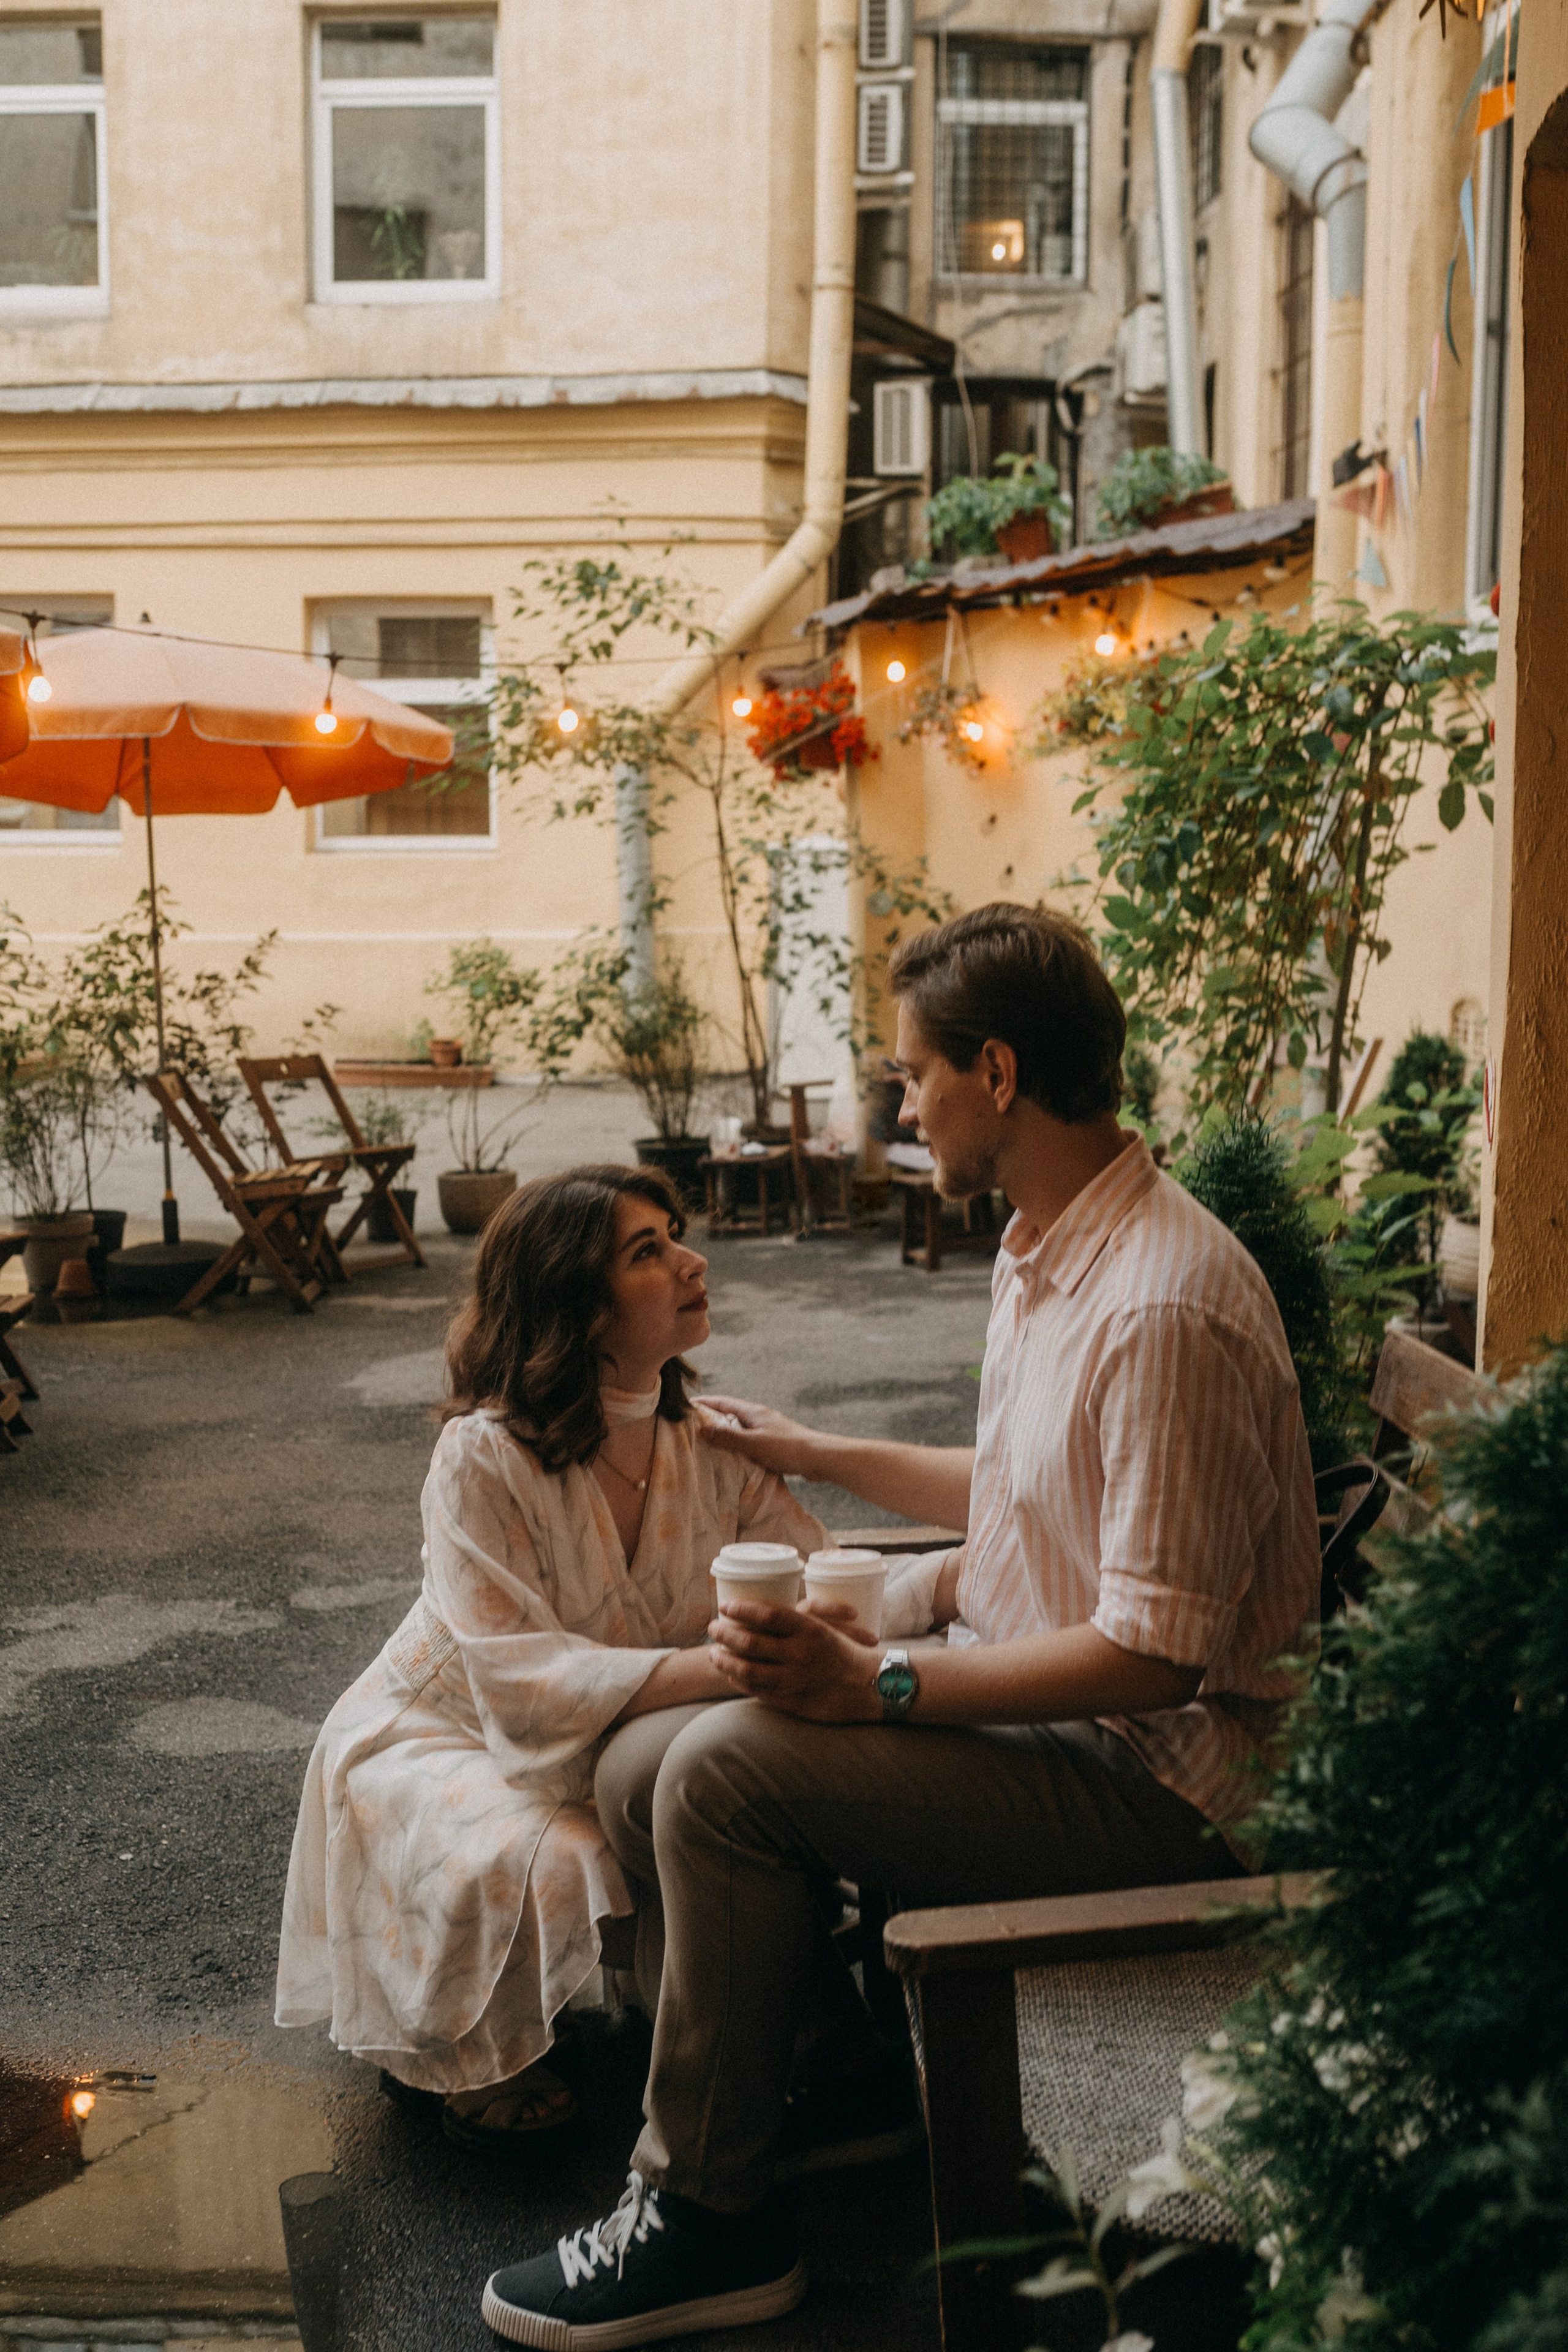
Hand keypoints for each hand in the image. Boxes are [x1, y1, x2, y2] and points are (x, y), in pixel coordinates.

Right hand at [694, 1395, 819, 1477]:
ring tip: (708, 1442)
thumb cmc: (787, 1448)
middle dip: (712, 1417)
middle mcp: (760, 1417)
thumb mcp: (753, 1443)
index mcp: (753, 1412)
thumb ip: (728, 1437)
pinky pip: (750, 1440)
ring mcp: (768, 1429)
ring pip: (740, 1428)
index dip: (704, 1402)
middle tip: (692, 1425)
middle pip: (730, 1413)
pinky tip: (734, 1456)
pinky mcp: (775, 1443)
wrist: (819, 1458)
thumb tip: (701, 1428)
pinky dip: (738, 1445)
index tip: (687, 1404)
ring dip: (725, 1432)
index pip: (723, 1402)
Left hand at [708, 1597, 880, 1722]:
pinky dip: (739, 1682)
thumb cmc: (847, 1653)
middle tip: (712, 1628)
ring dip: (725, 1660)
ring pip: (747, 1669)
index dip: (742, 1609)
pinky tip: (731, 1675)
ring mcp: (794, 1679)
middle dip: (725, 1634)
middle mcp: (800, 1653)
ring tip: (713, 1654)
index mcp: (810, 1629)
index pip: (768, 1614)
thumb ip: (796, 1622)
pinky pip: (757, 1691)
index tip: (725, 1605)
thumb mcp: (824, 1629)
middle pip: (750, 1641)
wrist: (871, 1687)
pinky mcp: (792, 1701)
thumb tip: (760, 1613)